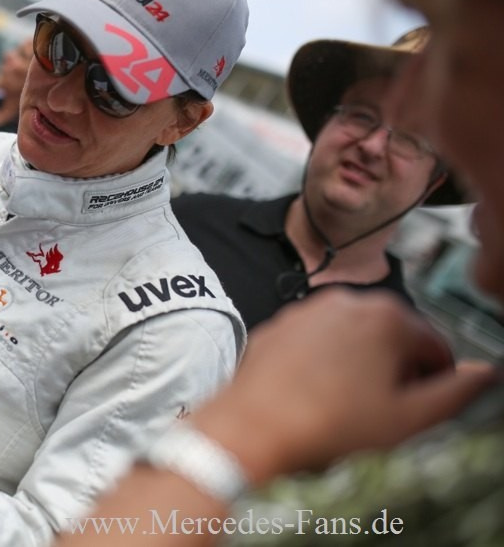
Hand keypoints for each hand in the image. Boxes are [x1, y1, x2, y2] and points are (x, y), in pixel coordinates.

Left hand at [192, 288, 496, 484]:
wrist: (250, 427)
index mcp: (386, 317)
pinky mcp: (277, 326)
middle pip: (391, 338)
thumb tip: (481, 374)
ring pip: (350, 340)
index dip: (435, 380)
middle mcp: (345, 302)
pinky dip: (320, 365)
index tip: (422, 405)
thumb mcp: (407, 418)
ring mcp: (305, 311)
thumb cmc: (325, 424)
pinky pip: (313, 344)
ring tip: (345, 406)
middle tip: (383, 410)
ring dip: (357, 367)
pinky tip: (312, 396)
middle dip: (394, 371)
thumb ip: (453, 392)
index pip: (434, 346)